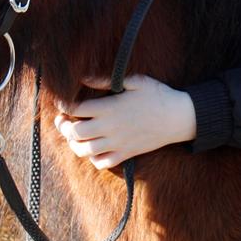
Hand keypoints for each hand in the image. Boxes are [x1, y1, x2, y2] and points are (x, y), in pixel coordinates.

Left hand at [54, 74, 196, 169]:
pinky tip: (93, 149)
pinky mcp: (126, 154)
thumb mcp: (134, 80)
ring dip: (74, 144)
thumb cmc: (157, 95)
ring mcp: (117, 143)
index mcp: (109, 108)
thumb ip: (106, 79)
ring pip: (84, 150)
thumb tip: (84, 77)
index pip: (75, 109)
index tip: (62, 102)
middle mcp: (110, 128)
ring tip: (74, 136)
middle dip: (64, 127)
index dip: (63, 106)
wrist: (178, 117)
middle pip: (75, 132)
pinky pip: (102, 163)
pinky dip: (92, 158)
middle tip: (63, 120)